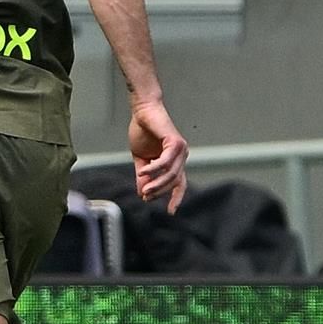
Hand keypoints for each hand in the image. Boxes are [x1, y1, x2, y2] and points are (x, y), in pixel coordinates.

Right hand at [129, 97, 188, 213]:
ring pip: (171, 173)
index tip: (170, 211)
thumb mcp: (140, 158)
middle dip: (159, 191)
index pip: (180, 183)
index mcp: (175, 161)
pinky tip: (143, 172)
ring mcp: (180, 149)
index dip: (176, 198)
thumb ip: (143, 175)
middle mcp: (181, 156)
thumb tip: (142, 191)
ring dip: (157, 183)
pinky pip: (165, 161)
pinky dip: (154, 168)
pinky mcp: (175, 142)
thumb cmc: (143, 131)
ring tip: (144, 189)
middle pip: (174, 181)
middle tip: (145, 196)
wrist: (142, 111)